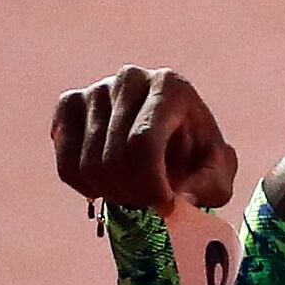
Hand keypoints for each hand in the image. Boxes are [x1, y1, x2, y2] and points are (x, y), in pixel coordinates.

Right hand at [52, 65, 238, 210]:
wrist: (171, 136)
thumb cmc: (196, 156)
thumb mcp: (217, 174)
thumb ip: (208, 187)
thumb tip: (180, 201)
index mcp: (171, 86)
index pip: (142, 142)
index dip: (149, 183)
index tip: (164, 206)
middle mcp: (130, 79)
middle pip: (113, 156)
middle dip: (132, 194)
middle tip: (148, 203)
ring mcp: (95, 89)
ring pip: (87, 165)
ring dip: (111, 194)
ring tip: (132, 193)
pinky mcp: (69, 104)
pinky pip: (66, 164)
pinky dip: (85, 188)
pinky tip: (108, 183)